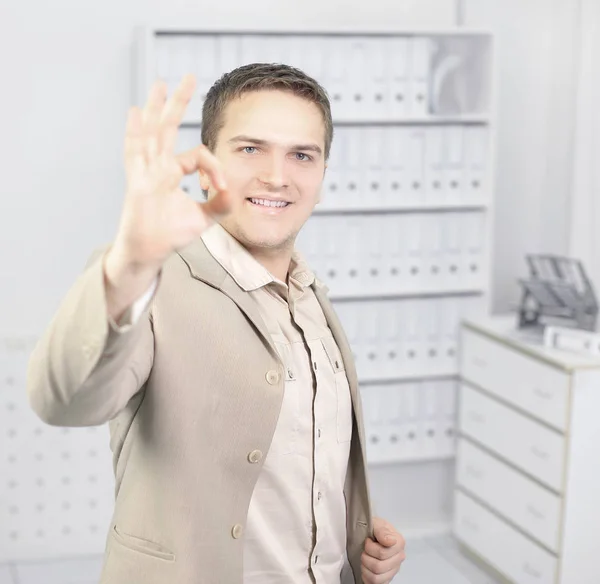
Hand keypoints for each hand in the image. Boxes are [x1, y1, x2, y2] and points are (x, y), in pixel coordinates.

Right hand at [113, 74, 230, 270]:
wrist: (149, 252)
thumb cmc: (170, 235)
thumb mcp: (202, 218)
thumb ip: (218, 205)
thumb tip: (235, 193)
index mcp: (171, 172)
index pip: (198, 156)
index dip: (214, 167)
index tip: (222, 186)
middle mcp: (157, 166)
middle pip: (168, 127)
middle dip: (179, 102)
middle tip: (189, 77)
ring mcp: (145, 172)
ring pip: (152, 133)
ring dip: (157, 108)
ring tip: (160, 83)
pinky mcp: (138, 183)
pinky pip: (135, 154)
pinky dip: (135, 133)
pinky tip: (135, 111)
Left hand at [361, 517, 405, 583]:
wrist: (371, 532)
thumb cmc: (374, 528)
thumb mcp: (377, 523)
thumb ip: (382, 531)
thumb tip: (390, 540)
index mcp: (399, 543)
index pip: (382, 553)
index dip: (370, 547)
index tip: (368, 540)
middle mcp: (399, 557)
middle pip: (379, 567)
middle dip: (366, 557)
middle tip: (365, 550)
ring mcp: (394, 569)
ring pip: (376, 578)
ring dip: (366, 567)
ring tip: (365, 558)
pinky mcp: (387, 578)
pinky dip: (367, 576)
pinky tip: (367, 567)